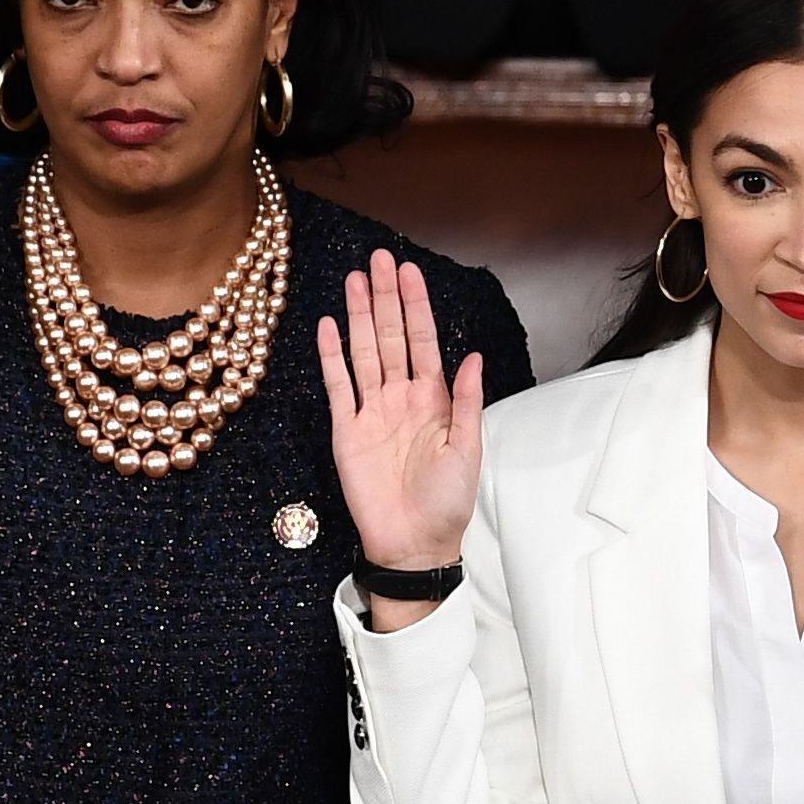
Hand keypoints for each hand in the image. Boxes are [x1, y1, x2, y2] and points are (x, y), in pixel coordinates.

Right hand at [314, 251, 485, 584]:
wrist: (413, 544)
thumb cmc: (447, 503)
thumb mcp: (468, 449)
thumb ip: (467, 401)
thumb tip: (473, 356)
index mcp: (434, 400)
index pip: (422, 341)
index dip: (415, 306)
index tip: (408, 271)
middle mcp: (400, 398)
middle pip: (390, 337)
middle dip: (385, 298)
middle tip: (378, 259)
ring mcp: (371, 412)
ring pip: (363, 353)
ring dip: (359, 316)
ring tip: (354, 280)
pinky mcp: (346, 431)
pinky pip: (338, 387)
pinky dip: (332, 357)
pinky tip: (330, 327)